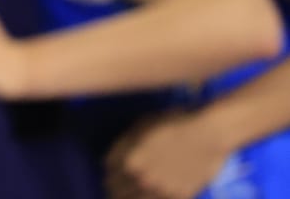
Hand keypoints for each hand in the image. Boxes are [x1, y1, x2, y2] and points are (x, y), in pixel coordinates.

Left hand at [106, 111, 232, 198]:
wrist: (207, 135)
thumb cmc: (173, 124)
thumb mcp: (141, 127)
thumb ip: (123, 145)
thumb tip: (110, 160)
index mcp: (128, 161)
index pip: (108, 172)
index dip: (110, 169)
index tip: (112, 170)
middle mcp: (142, 180)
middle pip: (117, 190)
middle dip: (116, 186)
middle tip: (118, 185)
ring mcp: (161, 191)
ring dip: (131, 195)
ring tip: (134, 191)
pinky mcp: (179, 197)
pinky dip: (153, 198)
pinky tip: (154, 193)